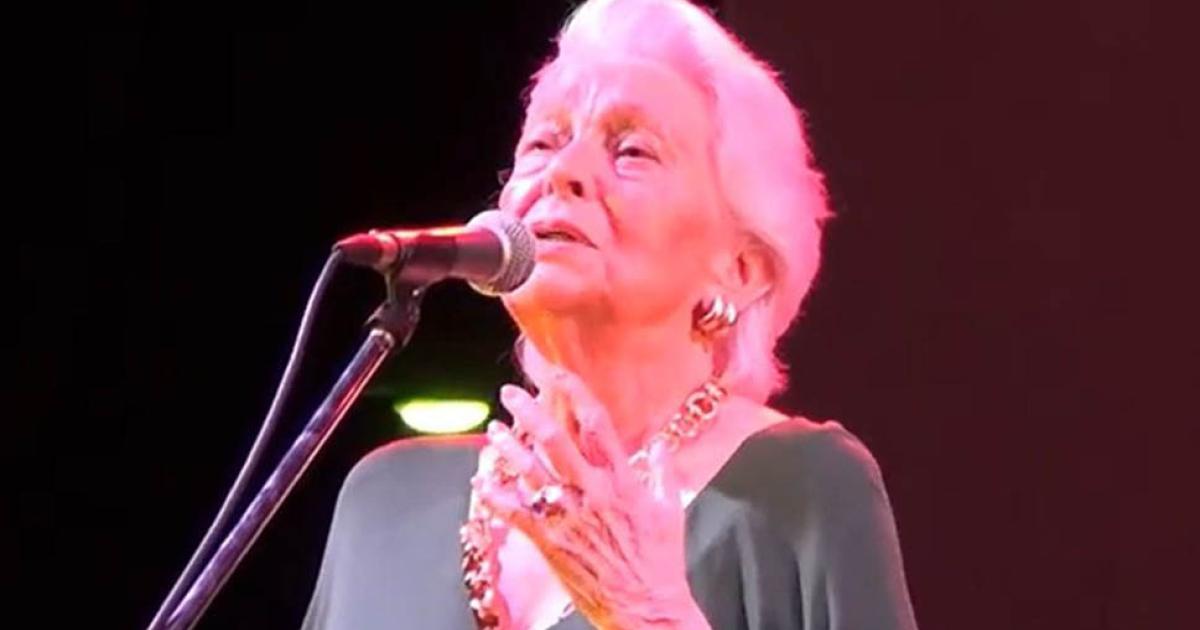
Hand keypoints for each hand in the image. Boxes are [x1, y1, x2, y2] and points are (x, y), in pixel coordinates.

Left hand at [474, 370, 709, 629]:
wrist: (645, 608)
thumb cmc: (660, 560)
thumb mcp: (670, 510)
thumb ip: (662, 472)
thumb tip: (661, 444)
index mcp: (623, 481)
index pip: (597, 425)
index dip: (576, 394)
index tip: (559, 373)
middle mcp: (593, 493)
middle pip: (556, 442)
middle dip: (530, 412)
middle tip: (510, 392)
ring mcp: (569, 518)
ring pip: (531, 473)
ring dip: (508, 448)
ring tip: (492, 429)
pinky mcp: (551, 543)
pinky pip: (517, 513)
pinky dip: (497, 495)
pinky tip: (482, 479)